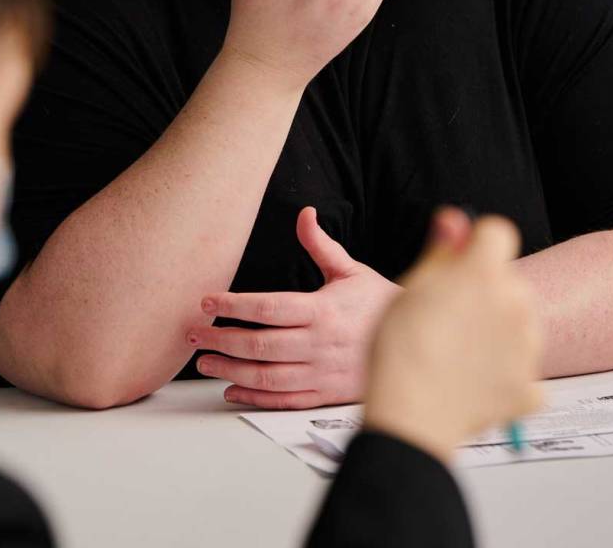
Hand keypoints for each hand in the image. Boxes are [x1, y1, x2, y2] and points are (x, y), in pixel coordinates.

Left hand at [187, 206, 400, 408]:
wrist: (419, 340)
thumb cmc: (379, 302)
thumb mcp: (351, 270)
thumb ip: (321, 245)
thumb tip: (304, 213)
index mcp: (323, 310)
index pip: (269, 308)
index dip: (235, 305)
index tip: (207, 302)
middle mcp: (320, 344)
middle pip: (260, 344)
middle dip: (221, 339)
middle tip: (193, 333)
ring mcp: (322, 373)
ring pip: (267, 375)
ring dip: (230, 369)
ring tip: (204, 361)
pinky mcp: (326, 394)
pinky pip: (285, 399)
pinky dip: (255, 397)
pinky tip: (232, 390)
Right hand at [364, 208, 542, 463]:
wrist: (411, 416)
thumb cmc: (401, 350)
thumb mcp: (411, 288)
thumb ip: (441, 251)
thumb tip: (455, 220)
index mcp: (483, 273)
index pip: (498, 232)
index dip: (476, 242)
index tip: (458, 259)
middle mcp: (516, 303)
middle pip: (508, 280)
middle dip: (485, 289)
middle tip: (448, 314)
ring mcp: (529, 347)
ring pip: (519, 321)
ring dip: (498, 328)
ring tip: (458, 351)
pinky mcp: (532, 386)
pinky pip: (523, 367)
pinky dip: (505, 372)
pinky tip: (473, 379)